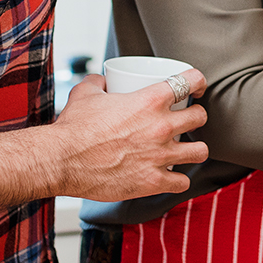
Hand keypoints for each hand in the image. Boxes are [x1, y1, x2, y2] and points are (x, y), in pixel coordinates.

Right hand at [45, 69, 208, 200]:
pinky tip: (173, 177)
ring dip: (195, 150)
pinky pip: (182, 183)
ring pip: (200, 151)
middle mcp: (161, 126)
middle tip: (188, 121)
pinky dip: (179, 180)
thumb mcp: (86, 93)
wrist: (62, 161)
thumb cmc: (73, 127)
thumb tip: (103, 79)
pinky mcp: (153, 181)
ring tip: (187, 150)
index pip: (190, 81)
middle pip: (199, 117)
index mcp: (150, 100)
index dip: (198, 81)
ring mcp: (160, 155)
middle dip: (196, 117)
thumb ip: (99, 81)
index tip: (197, 87)